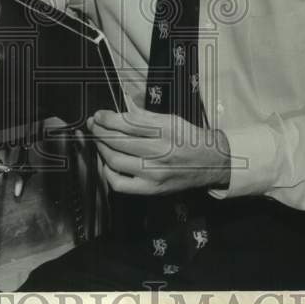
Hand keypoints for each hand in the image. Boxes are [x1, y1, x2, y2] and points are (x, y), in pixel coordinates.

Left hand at [87, 107, 230, 194]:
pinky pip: (119, 184)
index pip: (127, 123)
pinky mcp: (151, 189)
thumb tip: (118, 115)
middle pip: (118, 140)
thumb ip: (144, 117)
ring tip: (99, 141)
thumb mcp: (171, 119)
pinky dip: (108, 172)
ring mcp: (153, 173)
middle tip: (94, 125)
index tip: (99, 115)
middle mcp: (159, 152)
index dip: (108, 118)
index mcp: (165, 130)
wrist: (210, 162)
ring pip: (115, 160)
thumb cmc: (188, 139)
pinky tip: (108, 162)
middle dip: (100, 131)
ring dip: (101, 148)